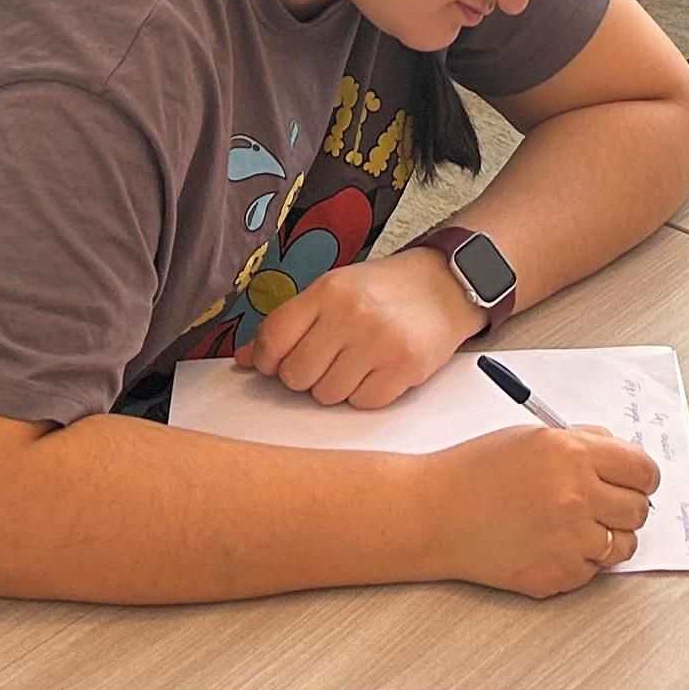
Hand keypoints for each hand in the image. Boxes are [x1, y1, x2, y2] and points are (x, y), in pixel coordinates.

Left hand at [239, 247, 479, 407]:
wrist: (445, 286)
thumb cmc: (382, 292)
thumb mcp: (333, 291)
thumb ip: (291, 323)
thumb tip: (244, 360)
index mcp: (327, 290)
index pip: (273, 339)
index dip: (266, 360)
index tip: (274, 363)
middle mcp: (351, 314)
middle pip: (296, 375)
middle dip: (304, 375)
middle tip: (324, 361)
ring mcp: (379, 342)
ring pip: (327, 395)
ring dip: (335, 387)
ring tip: (354, 363)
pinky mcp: (404, 368)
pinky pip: (362, 403)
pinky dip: (364, 395)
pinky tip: (376, 371)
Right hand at [426, 422, 660, 597]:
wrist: (435, 514)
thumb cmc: (477, 471)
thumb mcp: (534, 437)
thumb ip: (585, 442)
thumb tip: (623, 458)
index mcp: (574, 455)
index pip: (644, 471)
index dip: (642, 477)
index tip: (636, 482)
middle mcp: (577, 497)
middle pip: (639, 510)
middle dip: (625, 506)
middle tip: (601, 503)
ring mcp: (570, 541)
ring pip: (623, 545)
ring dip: (607, 536)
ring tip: (573, 526)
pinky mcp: (558, 575)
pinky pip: (593, 571)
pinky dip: (579, 561)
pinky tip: (549, 543)